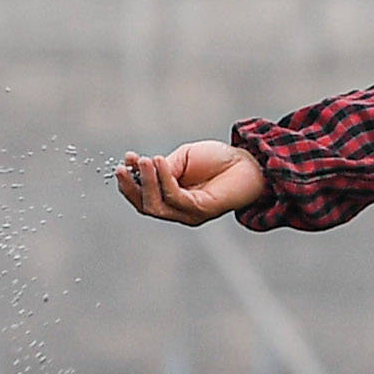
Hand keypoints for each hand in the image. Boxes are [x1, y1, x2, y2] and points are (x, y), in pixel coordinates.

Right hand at [114, 140, 267, 225]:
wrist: (249, 163)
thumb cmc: (217, 160)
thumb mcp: (183, 159)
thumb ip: (164, 167)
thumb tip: (143, 168)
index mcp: (171, 199)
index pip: (143, 198)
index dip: (130, 183)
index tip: (123, 162)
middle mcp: (179, 211)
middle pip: (146, 207)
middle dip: (131, 187)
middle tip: (124, 166)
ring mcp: (190, 213)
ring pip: (158, 205)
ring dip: (147, 181)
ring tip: (144, 160)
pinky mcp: (202, 210)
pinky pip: (176, 197)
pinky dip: (164, 179)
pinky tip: (159, 162)